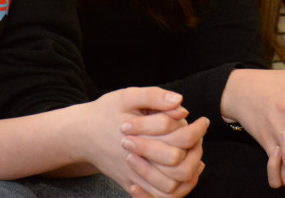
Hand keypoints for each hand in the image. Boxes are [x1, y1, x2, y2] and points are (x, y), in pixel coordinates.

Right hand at [85, 87, 205, 197]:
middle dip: (196, 152)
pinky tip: (183, 172)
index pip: (180, 138)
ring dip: (189, 173)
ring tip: (195, 156)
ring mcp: (134, 176)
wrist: (81, 135)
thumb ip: (154, 96)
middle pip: (179, 166)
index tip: (203, 121)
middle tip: (199, 138)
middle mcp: (138, 160)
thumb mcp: (127, 96)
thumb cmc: (105, 112)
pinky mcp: (131, 185)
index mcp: (141, 136)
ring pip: (172, 188)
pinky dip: (176, 190)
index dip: (196, 130)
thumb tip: (180, 102)